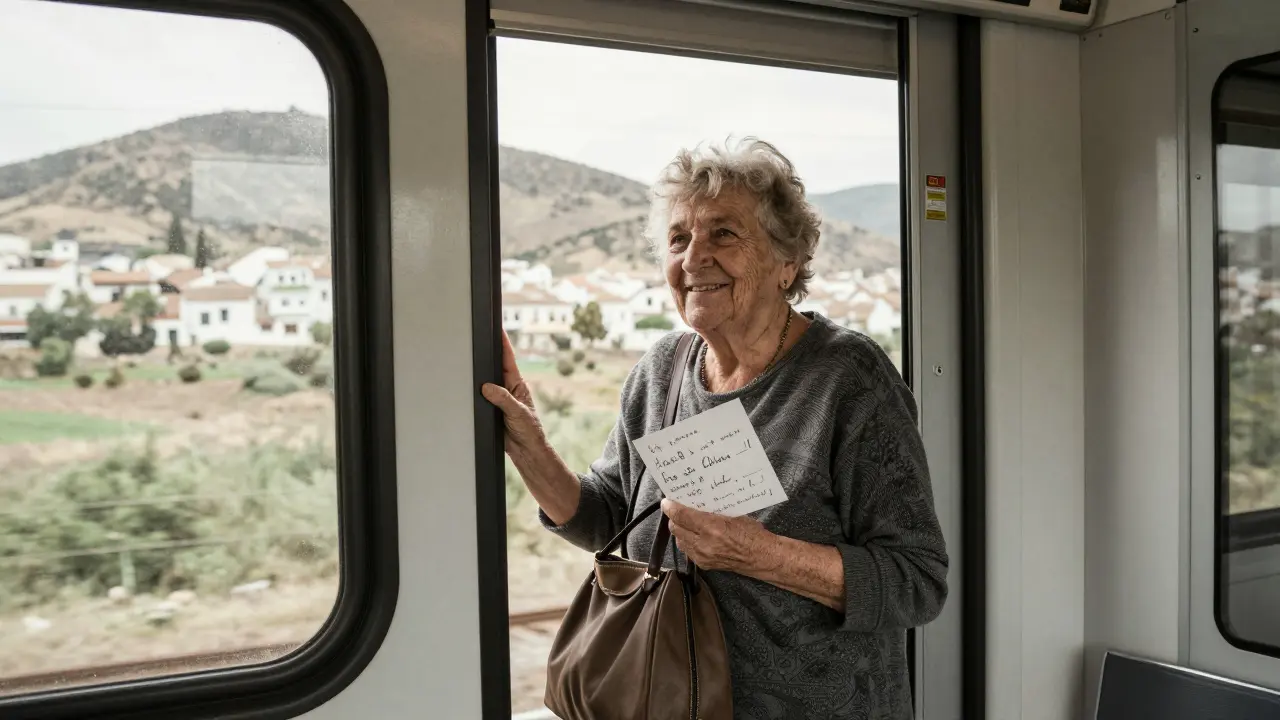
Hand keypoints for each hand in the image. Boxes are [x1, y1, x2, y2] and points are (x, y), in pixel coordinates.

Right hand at [480, 329, 545, 456]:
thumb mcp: (518, 413)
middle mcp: (507, 389)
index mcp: (517, 384)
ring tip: (468, 360)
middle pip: (493, 367)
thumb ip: (503, 399)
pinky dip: (473, 393)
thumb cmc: (530, 431)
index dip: (502, 342)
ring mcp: (498, 399)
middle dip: (486, 355)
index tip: (497, 328)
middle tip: (476, 339)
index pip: (508, 359)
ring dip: (478, 375)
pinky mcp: (490, 409)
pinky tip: (466, 387)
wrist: (526, 451)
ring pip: (484, 382)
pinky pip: (479, 398)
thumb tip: (487, 387)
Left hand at [661, 499, 772, 572]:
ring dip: (679, 530)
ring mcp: (702, 556)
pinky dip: (686, 541)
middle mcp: (704, 543)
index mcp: (712, 527)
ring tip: (684, 522)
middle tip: (676, 509)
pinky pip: (687, 550)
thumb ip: (711, 511)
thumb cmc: (752, 533)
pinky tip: (693, 535)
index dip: (670, 507)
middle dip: (673, 517)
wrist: (761, 558)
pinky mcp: (704, 564)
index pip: (681, 515)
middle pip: (676, 528)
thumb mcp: (733, 514)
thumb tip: (695, 504)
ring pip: (679, 540)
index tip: (667, 501)